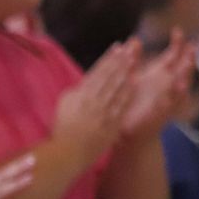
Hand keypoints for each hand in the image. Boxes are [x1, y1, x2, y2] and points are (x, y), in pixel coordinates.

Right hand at [52, 41, 135, 163]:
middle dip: (120, 61)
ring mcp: (103, 111)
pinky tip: (135, 83)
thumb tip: (86, 82)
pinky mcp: (112, 122)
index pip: (96, 72)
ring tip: (134, 60)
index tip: (117, 47)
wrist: (68, 151)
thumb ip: (76, 92)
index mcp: (79, 94)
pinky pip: (121, 105)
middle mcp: (92, 100)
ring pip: (116, 88)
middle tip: (130, 48)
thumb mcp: (64, 104)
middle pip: (108, 77)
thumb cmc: (62, 127)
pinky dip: (128, 93)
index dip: (108, 59)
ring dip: (125, 73)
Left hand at [120, 31, 195, 140]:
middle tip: (192, 47)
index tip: (178, 30)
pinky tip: (180, 87)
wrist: (128, 132)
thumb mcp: (132, 78)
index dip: (176, 45)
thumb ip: (134, 59)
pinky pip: (169, 104)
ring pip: (179, 87)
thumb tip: (134, 40)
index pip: (172, 58)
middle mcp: (165, 88)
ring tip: (189, 64)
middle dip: (186, 59)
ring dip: (184, 76)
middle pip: (181, 70)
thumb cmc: (131, 104)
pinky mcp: (159, 114)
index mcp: (158, 77)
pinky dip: (174, 96)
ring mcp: (165, 101)